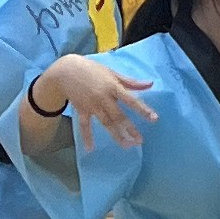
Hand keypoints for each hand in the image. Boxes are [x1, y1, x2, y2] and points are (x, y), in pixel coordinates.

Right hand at [35, 56, 156, 149]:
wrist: (65, 70)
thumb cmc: (92, 70)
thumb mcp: (112, 73)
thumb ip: (131, 82)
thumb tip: (151, 84)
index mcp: (113, 87)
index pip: (131, 100)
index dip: (143, 109)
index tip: (154, 119)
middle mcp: (103, 98)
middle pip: (119, 116)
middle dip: (130, 128)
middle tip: (140, 141)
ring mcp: (92, 105)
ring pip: (105, 122)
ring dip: (115, 135)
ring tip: (126, 145)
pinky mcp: (81, 109)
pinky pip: (84, 125)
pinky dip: (87, 137)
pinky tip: (90, 149)